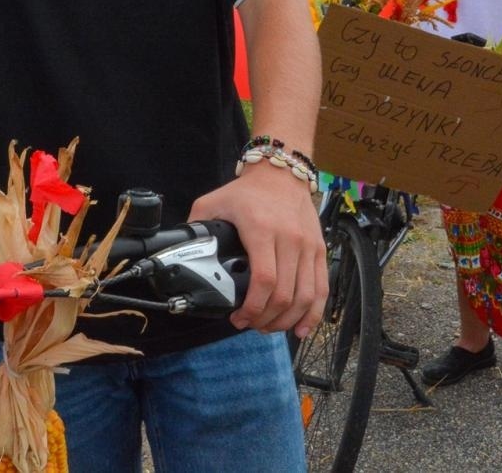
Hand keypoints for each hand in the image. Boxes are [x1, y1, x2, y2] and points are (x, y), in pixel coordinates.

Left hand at [190, 160, 326, 336]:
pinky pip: (322, 288)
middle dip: (266, 318)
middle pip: (285, 294)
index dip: (253, 307)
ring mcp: (308, 245)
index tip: (239, 318)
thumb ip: (196, 226)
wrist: (281, 173)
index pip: (264, 279)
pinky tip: (302, 328)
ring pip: (305, 296)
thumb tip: (179, 252)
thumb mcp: (214, 202)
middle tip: (251, 324)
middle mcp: (289, 239)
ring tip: (270, 326)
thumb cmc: (248, 191)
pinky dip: (313, 313)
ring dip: (287, 319)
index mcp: (261, 229)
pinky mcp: (319, 250)